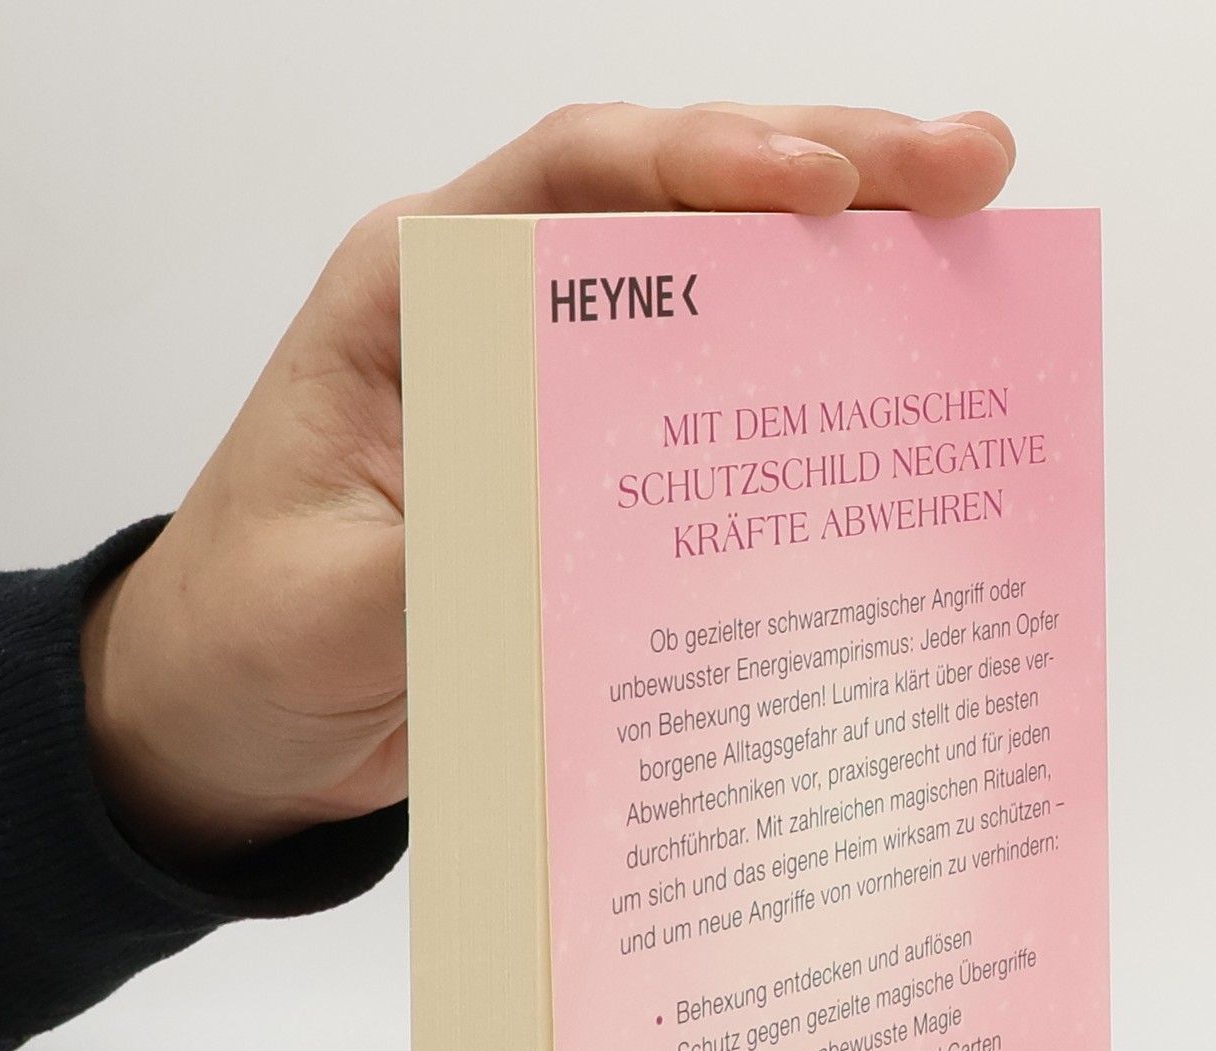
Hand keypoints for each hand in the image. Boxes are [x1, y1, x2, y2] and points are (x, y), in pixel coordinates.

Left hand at [81, 103, 1016, 863]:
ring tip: (979, 240)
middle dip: (828, 172)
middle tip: (968, 167)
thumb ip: (439, 564)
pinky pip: (721, 419)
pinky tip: (906, 390)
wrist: (236, 725)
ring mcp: (562, 397)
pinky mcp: (600, 482)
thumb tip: (576, 530)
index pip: (570, 180)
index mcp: (413, 298)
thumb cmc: (246, 640)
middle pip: (677, 207)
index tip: (819, 183)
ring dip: (848, 267)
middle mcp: (501, 320)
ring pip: (721, 297)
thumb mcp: (325, 609)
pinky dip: (813, 396)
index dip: (702, 160)